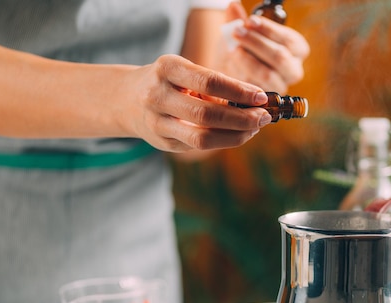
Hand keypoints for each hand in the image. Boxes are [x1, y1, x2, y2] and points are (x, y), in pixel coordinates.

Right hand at [122, 54, 271, 152]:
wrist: (126, 99)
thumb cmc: (168, 82)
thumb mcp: (184, 71)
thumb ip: (214, 84)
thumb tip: (254, 101)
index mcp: (167, 68)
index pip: (209, 81)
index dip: (239, 91)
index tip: (261, 97)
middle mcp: (158, 95)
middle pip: (207, 114)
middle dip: (241, 118)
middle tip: (264, 117)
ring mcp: (157, 122)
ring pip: (202, 137)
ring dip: (235, 136)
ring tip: (254, 129)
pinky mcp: (162, 142)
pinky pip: (198, 146)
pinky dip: (223, 141)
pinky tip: (238, 134)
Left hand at [221, 2, 309, 92]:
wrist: (230, 71)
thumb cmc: (241, 48)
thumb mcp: (240, 31)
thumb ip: (238, 19)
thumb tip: (233, 6)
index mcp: (296, 49)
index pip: (290, 40)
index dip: (269, 30)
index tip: (249, 21)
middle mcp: (293, 70)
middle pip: (281, 57)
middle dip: (257, 43)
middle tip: (236, 32)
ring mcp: (280, 87)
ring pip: (268, 75)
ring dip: (248, 60)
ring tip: (232, 49)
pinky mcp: (266, 101)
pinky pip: (255, 90)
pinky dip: (242, 76)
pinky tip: (231, 65)